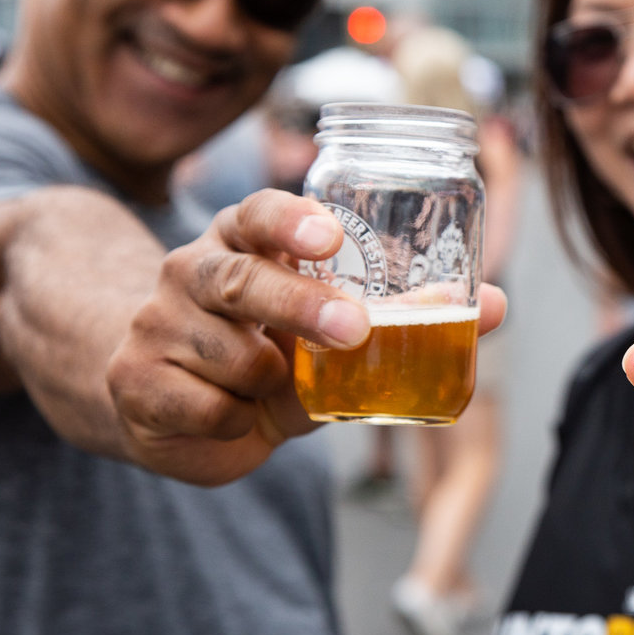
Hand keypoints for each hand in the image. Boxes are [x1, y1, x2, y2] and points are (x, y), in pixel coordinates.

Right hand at [106, 189, 506, 485]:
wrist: (168, 405)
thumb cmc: (268, 356)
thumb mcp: (334, 336)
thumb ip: (407, 319)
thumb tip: (499, 304)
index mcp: (243, 241)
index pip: (258, 212)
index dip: (291, 220)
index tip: (330, 234)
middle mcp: (193, 269)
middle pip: (240, 277)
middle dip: (298, 305)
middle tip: (352, 329)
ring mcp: (156, 321)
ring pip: (236, 357)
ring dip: (270, 384)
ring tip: (269, 383)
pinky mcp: (135, 379)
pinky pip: (207, 406)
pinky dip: (235, 422)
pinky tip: (230, 413)